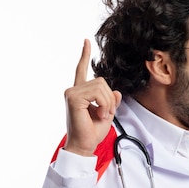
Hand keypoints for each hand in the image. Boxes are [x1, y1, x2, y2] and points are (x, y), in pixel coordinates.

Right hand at [63, 39, 121, 155]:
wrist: (84, 146)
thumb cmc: (91, 133)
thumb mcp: (107, 114)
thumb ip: (111, 101)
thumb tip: (117, 92)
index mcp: (80, 92)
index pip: (81, 70)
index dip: (84, 55)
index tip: (86, 41)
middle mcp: (74, 90)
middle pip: (101, 81)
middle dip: (109, 98)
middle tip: (106, 113)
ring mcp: (72, 93)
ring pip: (101, 86)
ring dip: (107, 103)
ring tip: (102, 114)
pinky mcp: (73, 98)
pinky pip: (98, 93)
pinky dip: (104, 104)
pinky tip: (99, 113)